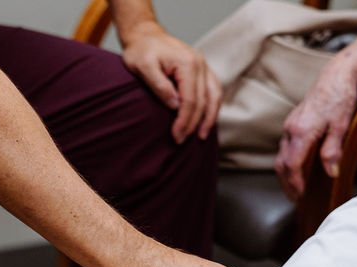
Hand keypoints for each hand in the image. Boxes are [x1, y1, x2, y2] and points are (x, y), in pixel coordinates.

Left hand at [120, 20, 221, 143]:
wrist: (145, 35)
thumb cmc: (141, 51)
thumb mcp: (143, 67)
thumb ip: (159, 86)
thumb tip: (175, 106)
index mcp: (188, 63)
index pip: (190, 100)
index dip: (184, 121)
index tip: (176, 136)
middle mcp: (200, 64)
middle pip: (203, 101)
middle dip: (193, 124)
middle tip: (181, 140)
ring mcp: (204, 66)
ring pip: (214, 96)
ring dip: (209, 118)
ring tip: (201, 136)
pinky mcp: (203, 70)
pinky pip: (214, 91)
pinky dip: (212, 107)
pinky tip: (206, 120)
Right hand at [274, 61, 356, 200]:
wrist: (335, 75)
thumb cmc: (340, 97)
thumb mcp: (341, 126)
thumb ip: (332, 150)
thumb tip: (331, 172)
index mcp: (302, 132)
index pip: (292, 165)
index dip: (295, 183)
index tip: (300, 195)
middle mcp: (291, 129)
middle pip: (281, 163)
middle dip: (286, 183)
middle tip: (294, 198)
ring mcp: (290, 125)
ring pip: (281, 155)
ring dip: (285, 173)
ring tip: (293, 186)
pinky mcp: (293, 122)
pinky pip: (285, 146)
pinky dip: (287, 161)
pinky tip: (295, 166)